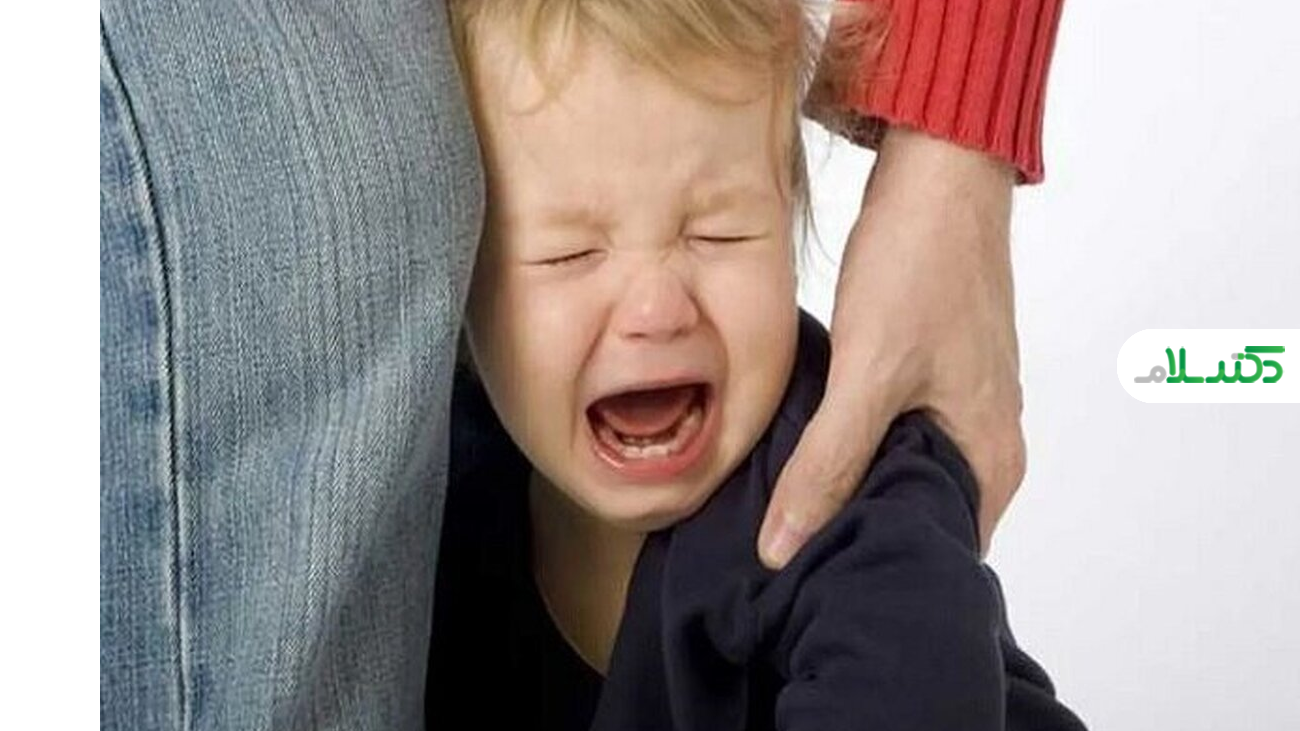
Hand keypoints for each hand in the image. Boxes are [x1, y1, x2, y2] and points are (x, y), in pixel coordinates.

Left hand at [758, 126, 1022, 566]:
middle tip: (783, 548)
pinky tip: (804, 447)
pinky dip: (850, 445)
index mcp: (990, 461)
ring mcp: (960, 407)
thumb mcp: (870, 375)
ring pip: (896, 473)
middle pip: (915, 516)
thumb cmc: (924, 265)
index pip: (936, 551)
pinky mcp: (932, 376)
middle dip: (853, 531)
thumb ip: (829, 464)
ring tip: (784, 506)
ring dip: (848, 486)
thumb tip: (784, 546)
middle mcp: (985, 443)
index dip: (875, 566)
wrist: (939, 170)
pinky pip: (889, 433)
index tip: (811, 580)